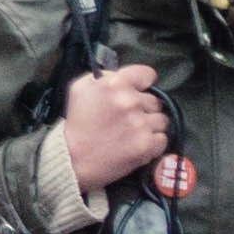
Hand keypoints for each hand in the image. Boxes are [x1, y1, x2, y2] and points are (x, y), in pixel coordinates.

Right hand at [55, 63, 169, 193]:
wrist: (72, 158)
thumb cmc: (76, 124)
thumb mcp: (81, 88)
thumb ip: (105, 77)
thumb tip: (126, 78)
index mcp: (115, 83)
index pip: (147, 74)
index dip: (142, 84)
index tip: (138, 91)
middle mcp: (130, 101)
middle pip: (154, 101)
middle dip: (143, 109)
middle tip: (125, 119)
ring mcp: (140, 123)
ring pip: (161, 120)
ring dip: (148, 127)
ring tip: (129, 134)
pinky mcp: (146, 144)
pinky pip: (162, 139)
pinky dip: (151, 144)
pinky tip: (134, 144)